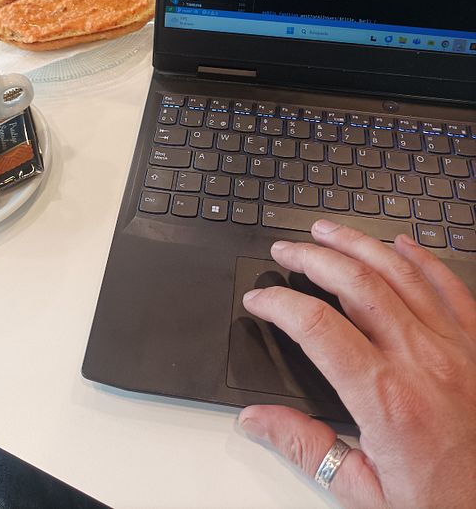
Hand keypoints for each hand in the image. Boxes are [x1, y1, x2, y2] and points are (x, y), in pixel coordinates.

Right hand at [239, 220, 475, 508]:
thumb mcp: (364, 494)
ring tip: (327, 230)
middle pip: (356, 283)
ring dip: (358, 244)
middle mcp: (423, 362)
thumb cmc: (444, 507)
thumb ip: (305, 448)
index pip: (317, 327)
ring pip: (400, 273)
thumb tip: (255, 420)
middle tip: (284, 250)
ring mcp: (456, 348)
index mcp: (387, 400)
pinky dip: (422, 259)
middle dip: (311, 258)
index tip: (259, 299)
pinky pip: (450, 287)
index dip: (279, 304)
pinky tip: (401, 244)